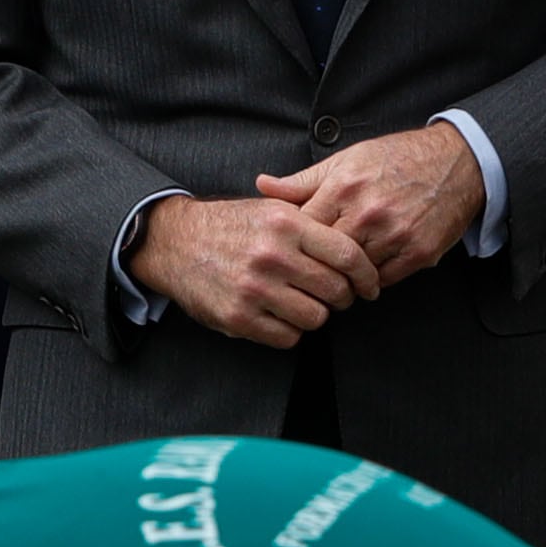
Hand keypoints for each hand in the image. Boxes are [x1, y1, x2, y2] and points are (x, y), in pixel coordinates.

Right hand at [127, 192, 368, 347]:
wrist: (175, 242)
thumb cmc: (229, 226)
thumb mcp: (269, 209)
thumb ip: (310, 222)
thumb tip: (356, 247)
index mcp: (286, 223)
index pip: (347, 253)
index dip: (366, 275)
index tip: (370, 285)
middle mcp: (272, 255)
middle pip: (336, 290)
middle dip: (341, 298)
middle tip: (332, 296)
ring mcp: (255, 289)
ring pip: (315, 318)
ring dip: (313, 315)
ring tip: (299, 303)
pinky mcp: (239, 318)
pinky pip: (288, 337)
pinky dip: (289, 331)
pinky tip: (277, 315)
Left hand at [253, 121, 483, 288]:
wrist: (456, 162)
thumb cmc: (395, 159)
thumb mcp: (345, 161)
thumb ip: (302, 181)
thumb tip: (262, 186)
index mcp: (344, 188)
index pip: (304, 230)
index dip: (294, 245)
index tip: (291, 251)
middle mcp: (368, 213)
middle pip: (326, 257)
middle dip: (317, 267)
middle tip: (310, 273)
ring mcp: (395, 234)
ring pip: (355, 274)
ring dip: (345, 277)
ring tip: (338, 275)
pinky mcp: (419, 252)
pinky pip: (384, 280)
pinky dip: (374, 279)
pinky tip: (368, 271)